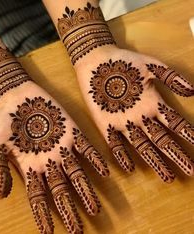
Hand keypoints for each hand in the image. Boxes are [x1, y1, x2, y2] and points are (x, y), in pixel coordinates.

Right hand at [0, 81, 108, 233]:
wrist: (17, 95)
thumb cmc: (4, 121)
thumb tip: (1, 196)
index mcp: (32, 166)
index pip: (38, 197)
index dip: (43, 215)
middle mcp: (50, 161)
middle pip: (61, 190)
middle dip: (69, 210)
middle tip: (79, 231)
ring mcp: (62, 147)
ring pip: (77, 173)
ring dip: (86, 190)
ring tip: (95, 208)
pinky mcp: (72, 131)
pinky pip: (86, 148)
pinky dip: (94, 160)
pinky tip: (104, 172)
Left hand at [74, 45, 193, 182]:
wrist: (97, 60)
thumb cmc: (124, 62)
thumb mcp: (151, 66)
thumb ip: (171, 77)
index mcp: (152, 103)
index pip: (175, 124)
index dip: (189, 135)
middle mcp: (140, 116)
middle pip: (161, 139)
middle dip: (175, 155)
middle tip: (189, 172)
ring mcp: (122, 121)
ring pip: (142, 145)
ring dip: (154, 160)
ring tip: (166, 177)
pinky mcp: (104, 123)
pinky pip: (113, 141)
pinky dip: (121, 153)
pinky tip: (129, 167)